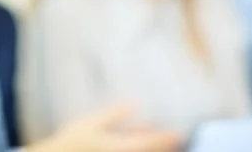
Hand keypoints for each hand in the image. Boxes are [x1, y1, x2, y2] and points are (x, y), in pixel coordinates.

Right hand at [25, 105, 182, 151]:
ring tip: (166, 142)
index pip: (148, 142)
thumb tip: (134, 103)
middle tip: (178, 138)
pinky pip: (131, 151)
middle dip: (163, 146)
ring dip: (153, 148)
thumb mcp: (91, 123)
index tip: (179, 132)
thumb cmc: (72, 140)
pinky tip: (140, 140)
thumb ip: (113, 115)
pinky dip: (140, 147)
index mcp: (119, 146)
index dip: (165, 137)